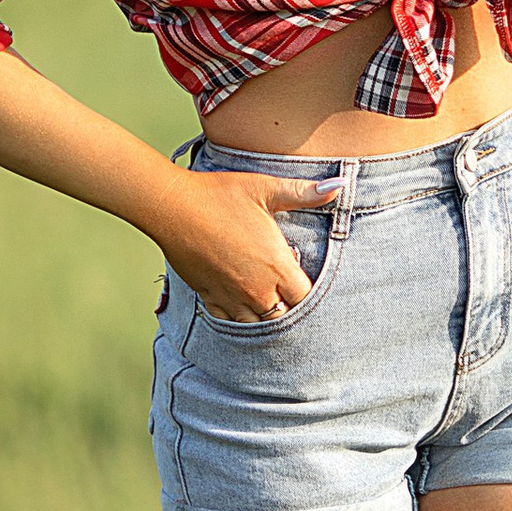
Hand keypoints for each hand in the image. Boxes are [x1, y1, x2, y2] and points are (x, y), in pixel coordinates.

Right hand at [157, 168, 336, 321]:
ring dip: (267, 316)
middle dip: (291, 308)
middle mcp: (257, 289)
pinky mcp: (209, 298)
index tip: (305, 278)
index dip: (310, 292)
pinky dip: (240, 320)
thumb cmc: (220, 195)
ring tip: (270, 302)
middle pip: (285, 317)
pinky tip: (243, 307)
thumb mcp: (266, 189)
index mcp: (276, 266)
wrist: (172, 207)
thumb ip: (304, 193)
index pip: (306, 297)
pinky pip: (230, 324)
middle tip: (290, 293)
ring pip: (259, 325)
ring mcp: (232, 297)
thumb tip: (339, 185)